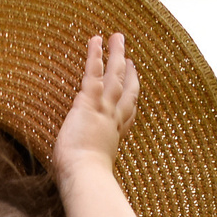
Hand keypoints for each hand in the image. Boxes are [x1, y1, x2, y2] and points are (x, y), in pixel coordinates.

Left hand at [54, 33, 139, 180]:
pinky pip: (93, 73)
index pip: (127, 114)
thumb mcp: (92, 169)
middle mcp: (114, 120)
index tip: (134, 86)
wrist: (85, 177)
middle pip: (127, 90)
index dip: (131, 99)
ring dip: (116, 54)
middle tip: (131, 58)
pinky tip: (96, 39)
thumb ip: (91, 163)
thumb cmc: (85, 180)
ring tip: (117, 37)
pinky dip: (95, 55)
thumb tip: (82, 174)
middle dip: (129, 72)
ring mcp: (104, 109)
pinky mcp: (90, 101)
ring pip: (115, 75)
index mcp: (115, 136)